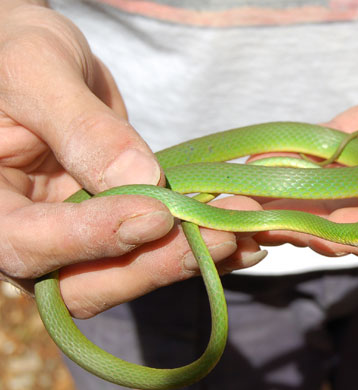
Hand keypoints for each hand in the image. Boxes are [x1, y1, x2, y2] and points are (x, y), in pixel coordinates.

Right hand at [0, 2, 263, 317]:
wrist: (34, 70)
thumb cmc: (13, 54)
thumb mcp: (36, 72)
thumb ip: (79, 127)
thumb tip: (140, 179)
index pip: (30, 242)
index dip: (94, 236)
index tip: (156, 215)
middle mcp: (28, 238)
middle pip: (85, 283)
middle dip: (158, 263)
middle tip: (223, 238)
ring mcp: (72, 242)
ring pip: (127, 274)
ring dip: (190, 260)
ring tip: (248, 236)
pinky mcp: (111, 232)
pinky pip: (151, 251)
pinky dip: (198, 247)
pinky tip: (243, 238)